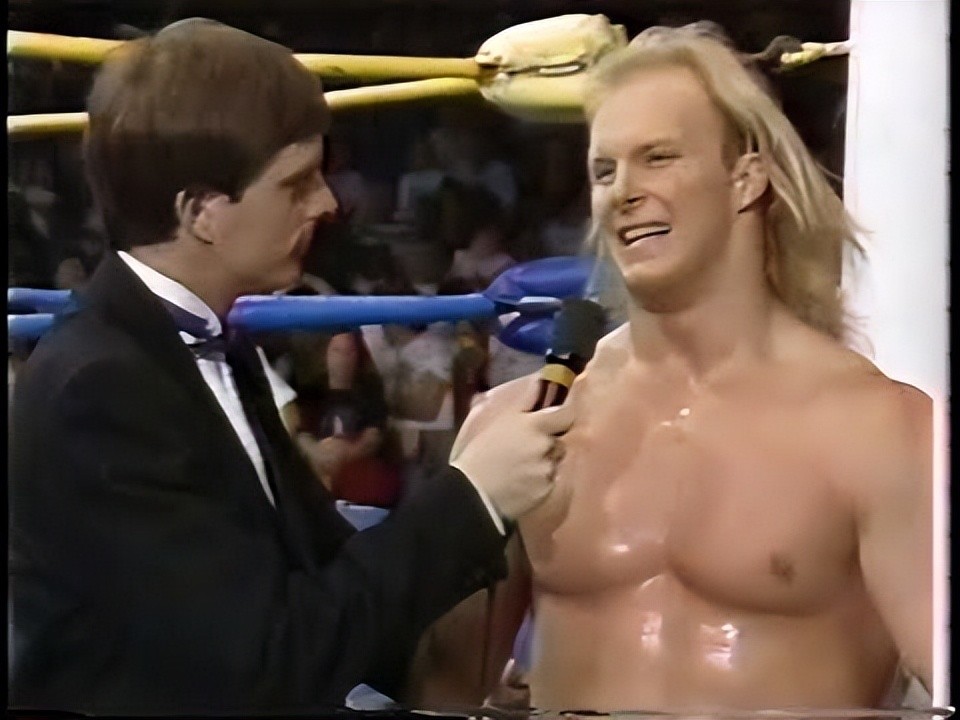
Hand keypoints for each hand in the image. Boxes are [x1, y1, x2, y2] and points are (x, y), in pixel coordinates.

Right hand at [450, 375, 573, 519]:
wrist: (473, 492)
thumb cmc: (481, 452)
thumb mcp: (499, 421)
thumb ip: (524, 402)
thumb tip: (541, 380)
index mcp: (534, 425)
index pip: (566, 415)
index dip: (564, 417)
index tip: (557, 420)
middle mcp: (546, 445)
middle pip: (560, 441)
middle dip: (549, 444)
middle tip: (529, 450)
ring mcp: (548, 469)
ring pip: (555, 462)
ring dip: (545, 463)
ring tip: (523, 469)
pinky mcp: (547, 490)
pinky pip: (550, 482)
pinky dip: (541, 482)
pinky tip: (523, 484)